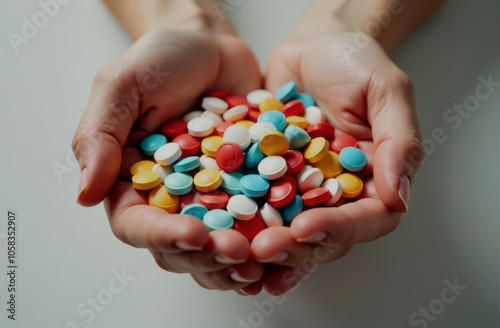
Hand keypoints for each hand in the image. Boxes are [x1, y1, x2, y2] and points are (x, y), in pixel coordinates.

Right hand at [72, 24, 263, 290]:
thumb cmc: (161, 59)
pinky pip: (256, 220)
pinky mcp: (245, 188)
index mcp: (131, 182)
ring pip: (217, 246)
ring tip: (261, 260)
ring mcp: (210, 197)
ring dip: (237, 259)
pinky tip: (285, 244)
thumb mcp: (121, 87)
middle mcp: (170, 197)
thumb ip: (99, 137)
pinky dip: (267, 236)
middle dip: (208, 255)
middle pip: (180, 247)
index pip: (137, 225)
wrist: (211, 46)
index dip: (163, 236)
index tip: (193, 233)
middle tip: (237, 252)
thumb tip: (85, 195)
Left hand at [249, 31, 423, 294]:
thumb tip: (400, 197)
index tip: (305, 228)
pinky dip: (237, 224)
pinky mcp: (266, 179)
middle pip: (322, 237)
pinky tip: (218, 236)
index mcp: (373, 182)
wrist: (313, 45)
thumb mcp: (386, 91)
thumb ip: (399, 141)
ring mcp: (299, 190)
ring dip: (265, 248)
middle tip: (264, 249)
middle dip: (294, 248)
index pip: (365, 220)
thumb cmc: (355, 62)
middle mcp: (337, 194)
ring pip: (286, 231)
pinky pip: (252, 205)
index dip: (337, 230)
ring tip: (240, 255)